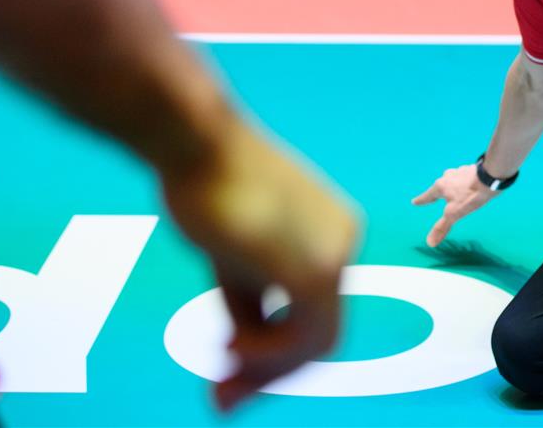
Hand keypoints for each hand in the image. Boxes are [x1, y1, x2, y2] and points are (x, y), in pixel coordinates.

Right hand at [160, 121, 359, 411]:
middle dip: (272, 372)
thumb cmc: (204, 185)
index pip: (315, 307)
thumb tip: (242, 359)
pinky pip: (306, 338)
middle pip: (321, 329)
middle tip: (223, 401)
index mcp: (333, 231)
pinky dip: (267, 355)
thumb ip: (250, 302)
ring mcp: (337, 255)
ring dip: (266, 370)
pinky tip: (232, 345)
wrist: (196, 141)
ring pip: (316, 342)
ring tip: (220, 381)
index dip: (274, 349)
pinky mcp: (316, 270)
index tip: (226, 367)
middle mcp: (346, 242)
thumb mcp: (233, 256)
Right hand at [411, 164, 496, 246]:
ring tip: (456, 191)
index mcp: (441, 186)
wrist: (490, 177)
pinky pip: (464, 176)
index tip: (414, 202)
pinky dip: (465, 181)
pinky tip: (470, 184)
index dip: (421, 201)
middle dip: (439, 192)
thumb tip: (430, 242)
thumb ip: (442, 227)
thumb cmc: (470, 196)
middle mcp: (448, 176)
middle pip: (440, 186)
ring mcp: (460, 171)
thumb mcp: (455, 214)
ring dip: (453, 185)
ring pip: (452, 180)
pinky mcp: (472, 168)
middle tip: (437, 198)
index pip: (428, 196)